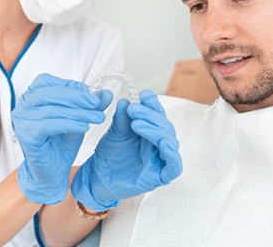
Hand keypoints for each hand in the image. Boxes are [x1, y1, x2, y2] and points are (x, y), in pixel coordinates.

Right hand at [12, 74, 112, 204]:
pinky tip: (84, 127)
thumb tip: (107, 93)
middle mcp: (22, 106)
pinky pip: (49, 125)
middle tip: (96, 103)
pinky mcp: (26, 135)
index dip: (70, 85)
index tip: (90, 94)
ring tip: (97, 117)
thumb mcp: (79, 118)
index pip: (47, 81)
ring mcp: (21, 120)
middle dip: (77, 97)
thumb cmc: (61, 142)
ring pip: (52, 110)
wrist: (52, 172)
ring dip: (78, 112)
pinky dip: (69, 124)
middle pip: (50, 93)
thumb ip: (91, 105)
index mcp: (31, 96)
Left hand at [71, 89, 182, 210]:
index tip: (143, 94)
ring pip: (170, 141)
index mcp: (151, 132)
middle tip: (132, 109)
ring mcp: (161, 160)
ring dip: (155, 130)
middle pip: (165, 126)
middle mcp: (159, 144)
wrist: (97, 178)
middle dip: (150, 115)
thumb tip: (125, 101)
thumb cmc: (109, 155)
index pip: (158, 115)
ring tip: (136, 123)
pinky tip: (162, 142)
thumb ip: (122, 118)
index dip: (153, 104)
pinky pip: (174, 165)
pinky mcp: (161, 176)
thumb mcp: (115, 133)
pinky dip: (171, 153)